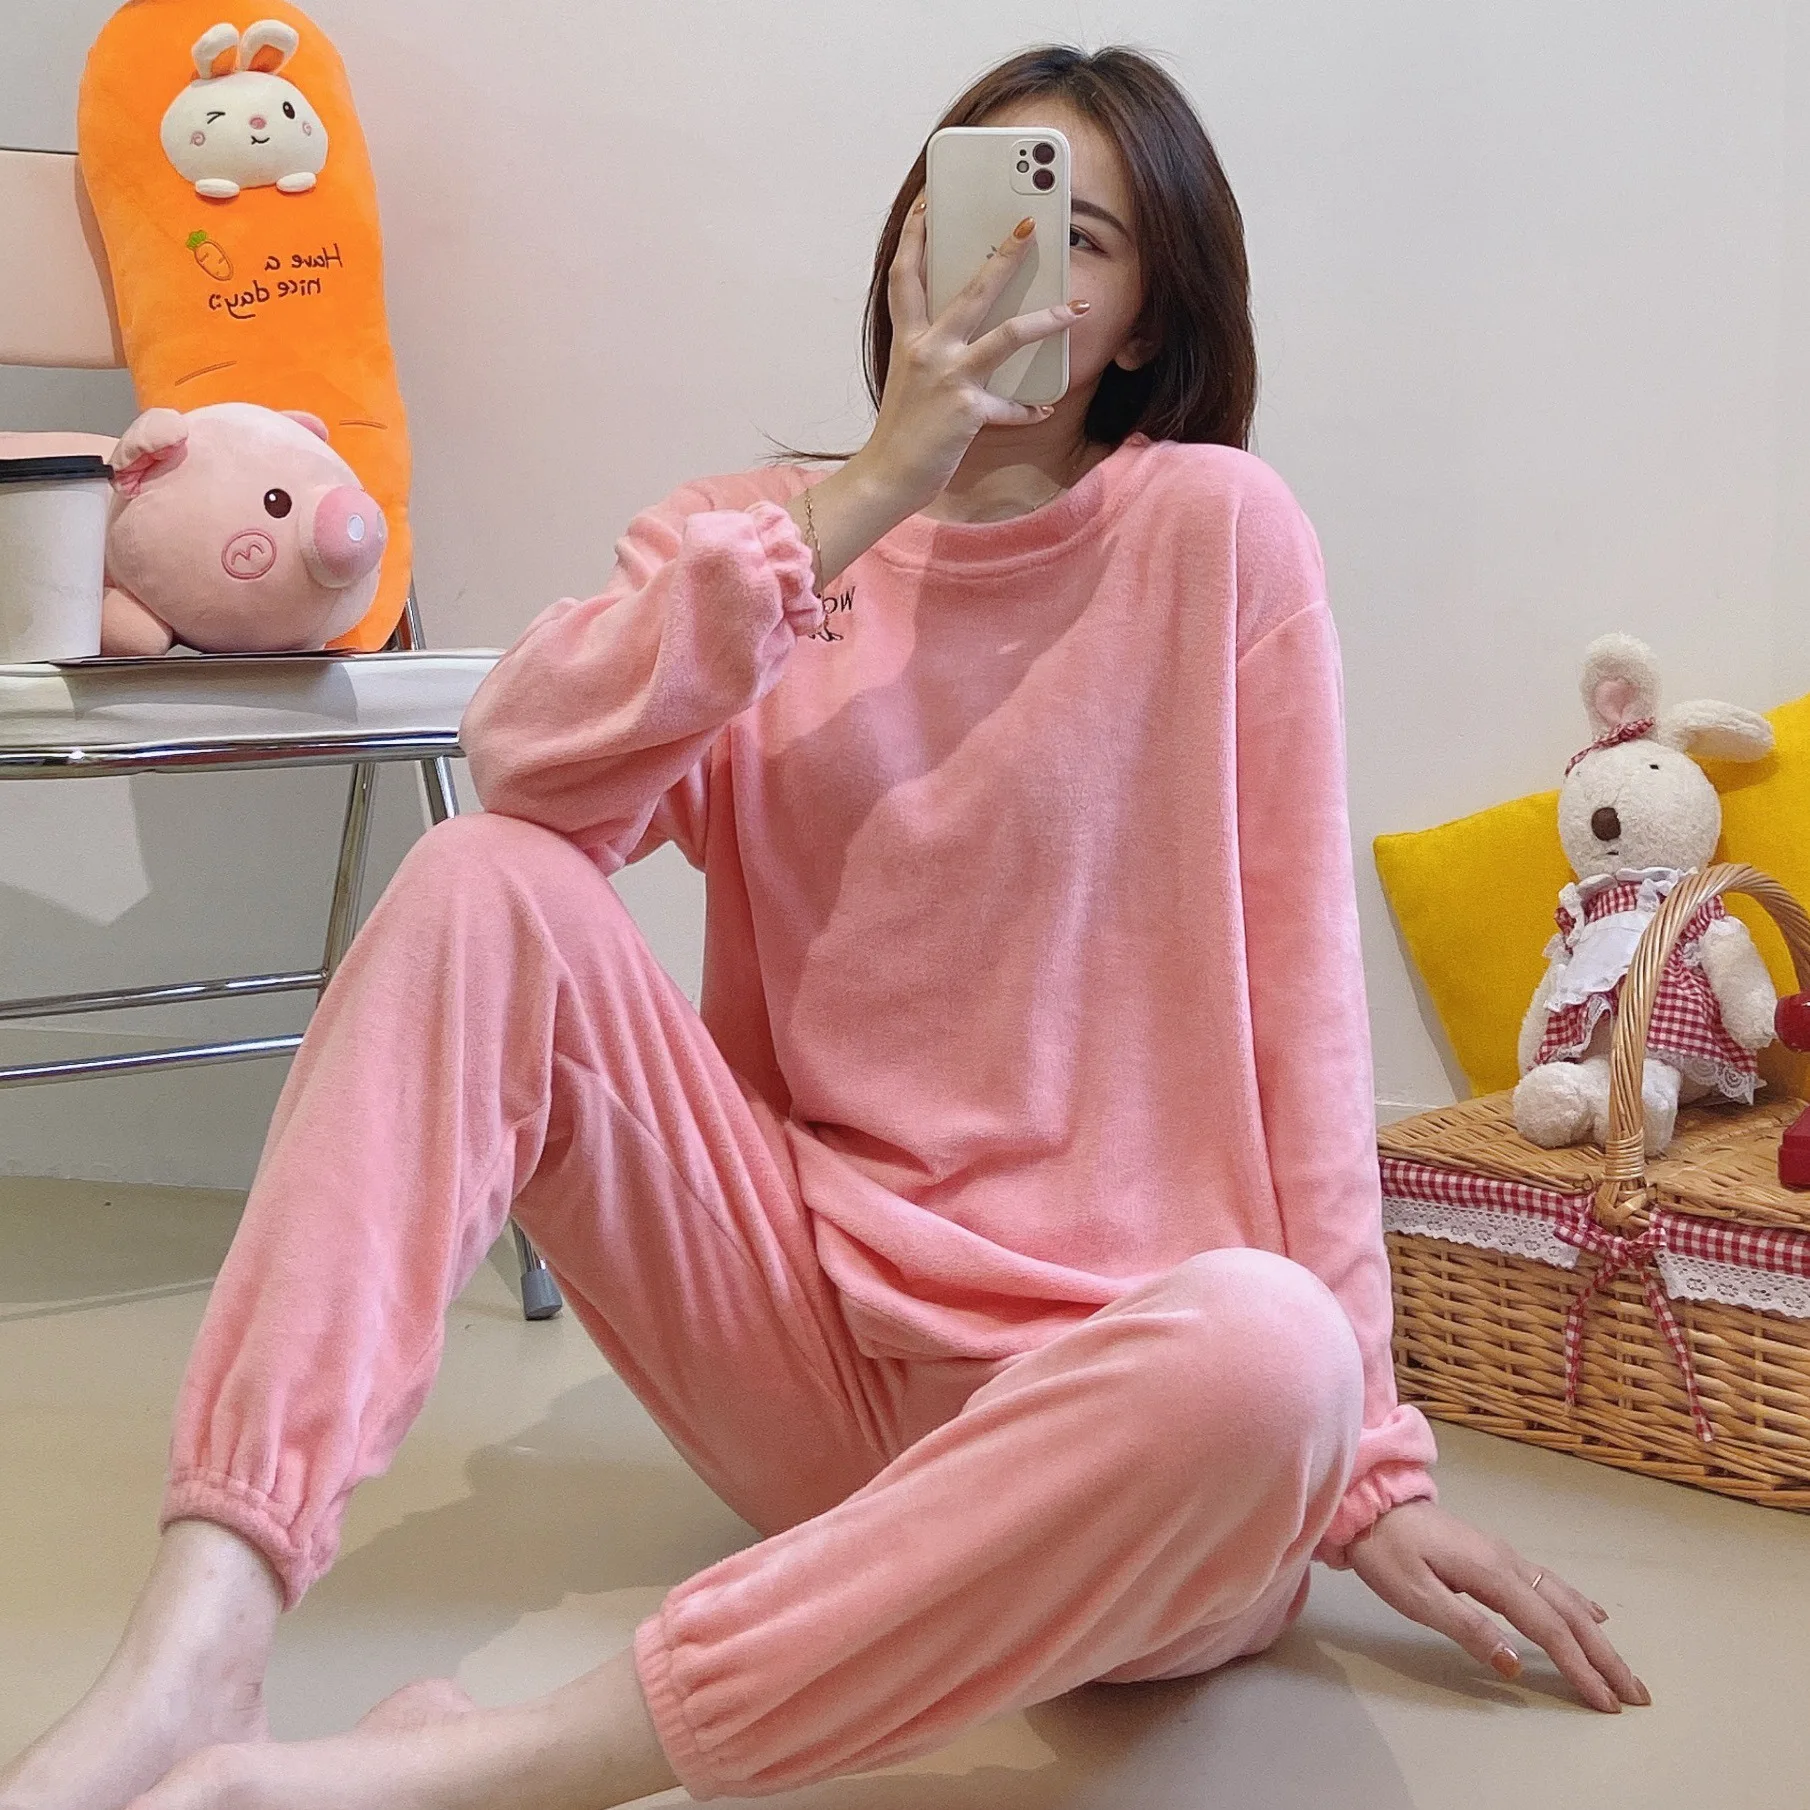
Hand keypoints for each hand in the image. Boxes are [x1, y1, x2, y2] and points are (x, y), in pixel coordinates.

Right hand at [851, 196, 1085, 517]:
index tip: (927, 200)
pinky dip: (1028, 408)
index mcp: (908, 338)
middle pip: (970, 289)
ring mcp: (947, 377)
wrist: (885, 476)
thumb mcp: (908, 379)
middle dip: (1003, 255)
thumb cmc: (901, 430)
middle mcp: (926, 349)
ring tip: (1078, 307)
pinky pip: (1010, 406)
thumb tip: (964, 334)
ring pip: (1006, 336)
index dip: (915, 234)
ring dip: (1047, 320)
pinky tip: (1045, 407)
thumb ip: (932, 351)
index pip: (905, 274)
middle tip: (1030, 225)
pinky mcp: (967, 409)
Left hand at [1347, 1499, 1649, 1713]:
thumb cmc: (1386, 1552)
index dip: (1580, 1668)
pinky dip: (1577, 1604)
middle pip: (1568, 1614)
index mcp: (1492, 1574)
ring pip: (1564, 1599)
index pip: (1548, 1629)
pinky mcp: (1495, 1555)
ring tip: (1622, 1667)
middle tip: (1636, 1694)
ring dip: (1597, 1635)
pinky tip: (1592, 1614)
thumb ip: (1466, 1628)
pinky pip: (1549, 1583)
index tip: (1606, 1703)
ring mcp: (1504, 1556)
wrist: (1368, 1503)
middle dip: (1605, 1656)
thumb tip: (1515, 1663)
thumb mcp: (1416, 1596)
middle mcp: (1509, 1562)